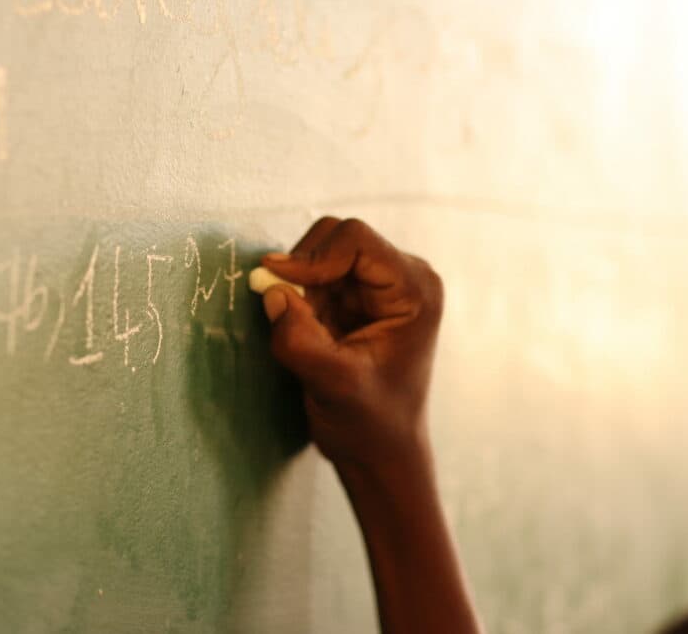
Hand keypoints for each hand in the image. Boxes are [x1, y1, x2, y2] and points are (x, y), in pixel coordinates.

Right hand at [261, 217, 443, 471]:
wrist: (378, 450)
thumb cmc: (369, 423)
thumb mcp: (333, 384)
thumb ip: (300, 339)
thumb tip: (272, 291)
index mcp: (415, 289)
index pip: (355, 239)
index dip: (312, 257)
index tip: (279, 285)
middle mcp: (402, 277)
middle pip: (336, 236)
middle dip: (304, 269)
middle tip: (292, 312)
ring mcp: (378, 285)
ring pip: (320, 252)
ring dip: (299, 284)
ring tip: (308, 329)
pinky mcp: (355, 297)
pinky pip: (313, 275)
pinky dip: (298, 295)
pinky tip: (309, 330)